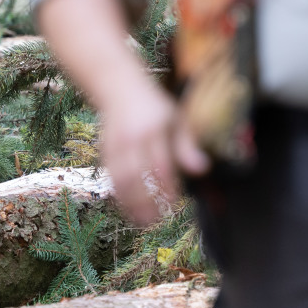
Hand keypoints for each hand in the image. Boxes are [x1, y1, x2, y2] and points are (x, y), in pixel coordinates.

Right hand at [98, 80, 210, 224]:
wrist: (118, 86)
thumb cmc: (154, 105)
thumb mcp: (176, 119)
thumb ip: (188, 146)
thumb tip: (202, 170)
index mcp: (154, 129)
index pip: (161, 164)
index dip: (167, 187)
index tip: (174, 203)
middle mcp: (132, 137)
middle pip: (137, 176)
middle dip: (145, 202)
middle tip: (155, 221)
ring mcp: (116, 144)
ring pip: (120, 179)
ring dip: (129, 203)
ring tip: (141, 221)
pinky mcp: (105, 149)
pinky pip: (111, 176)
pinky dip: (119, 194)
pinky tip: (128, 207)